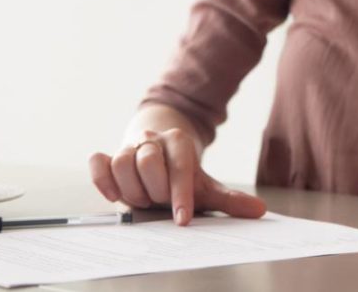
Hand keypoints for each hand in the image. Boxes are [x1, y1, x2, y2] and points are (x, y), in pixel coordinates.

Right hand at [88, 128, 265, 224]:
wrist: (158, 150)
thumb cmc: (181, 174)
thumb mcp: (205, 185)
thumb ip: (229, 199)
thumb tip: (259, 210)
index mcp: (180, 141)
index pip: (181, 167)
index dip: (181, 194)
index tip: (183, 219)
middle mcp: (153, 139)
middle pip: (148, 161)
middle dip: (155, 189)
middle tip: (159, 201)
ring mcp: (128, 145)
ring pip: (122, 162)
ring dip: (131, 188)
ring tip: (143, 199)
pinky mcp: (108, 154)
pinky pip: (98, 162)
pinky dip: (103, 179)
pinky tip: (114, 195)